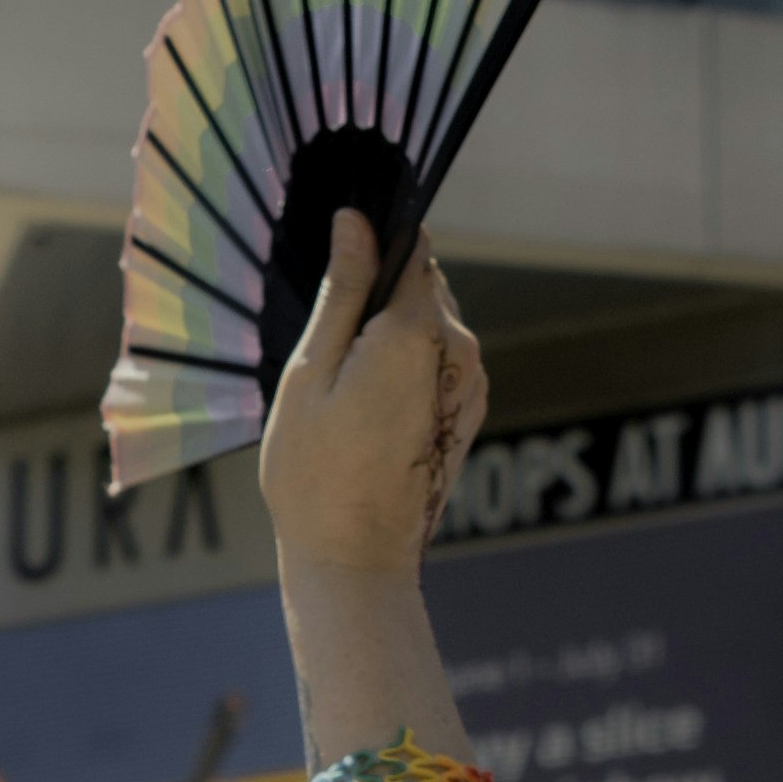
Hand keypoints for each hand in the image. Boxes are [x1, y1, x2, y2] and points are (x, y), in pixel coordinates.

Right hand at [259, 210, 483, 590]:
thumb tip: (355, 221)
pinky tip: (370, 405)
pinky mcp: (471, 410)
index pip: (411, 248)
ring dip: (392, 334)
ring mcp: (473, 384)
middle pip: (423, 284)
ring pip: (433, 322)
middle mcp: (460, 351)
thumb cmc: (315, 472)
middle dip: (380, 296)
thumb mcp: (310, 372)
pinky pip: (440, 361)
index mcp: (416, 333)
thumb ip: (340, 292)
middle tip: (330, 345)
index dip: (374, 244)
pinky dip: (408, 366)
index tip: (338, 265)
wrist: (356, 560)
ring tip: (346, 383)